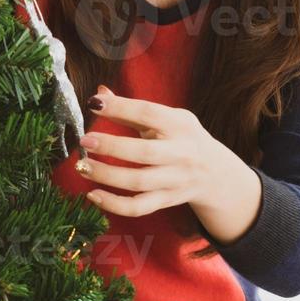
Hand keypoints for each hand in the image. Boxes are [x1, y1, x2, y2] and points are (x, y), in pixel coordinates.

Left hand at [73, 86, 236, 219]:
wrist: (216, 174)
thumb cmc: (183, 139)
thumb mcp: (168, 119)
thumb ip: (133, 110)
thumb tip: (100, 93)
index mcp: (180, 125)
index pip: (148, 113)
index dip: (120, 107)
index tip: (93, 103)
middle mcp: (181, 153)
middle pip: (144, 152)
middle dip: (111, 146)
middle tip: (85, 141)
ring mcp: (175, 180)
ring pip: (138, 182)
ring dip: (106, 175)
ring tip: (82, 166)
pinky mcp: (168, 200)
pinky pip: (139, 207)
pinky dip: (114, 204)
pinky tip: (93, 195)